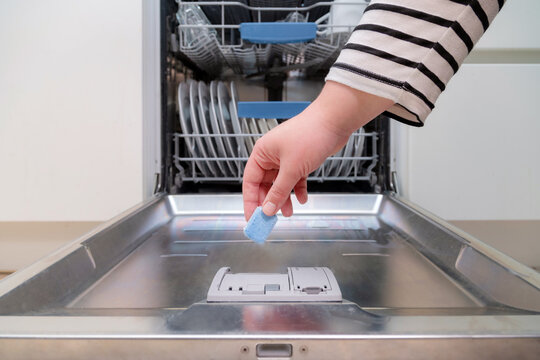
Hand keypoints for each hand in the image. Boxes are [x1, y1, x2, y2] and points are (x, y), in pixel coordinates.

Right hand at [242, 81, 392, 219]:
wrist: (334, 121)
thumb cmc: (310, 134)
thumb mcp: (291, 169)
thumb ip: (279, 191)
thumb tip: (268, 209)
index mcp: (262, 153)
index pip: (250, 182)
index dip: (250, 201)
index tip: (253, 218)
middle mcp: (272, 155)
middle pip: (265, 185)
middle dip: (270, 202)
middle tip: (272, 219)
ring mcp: (287, 158)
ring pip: (281, 183)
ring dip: (284, 198)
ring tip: (289, 212)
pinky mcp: (301, 160)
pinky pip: (295, 179)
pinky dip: (298, 189)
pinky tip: (302, 198)